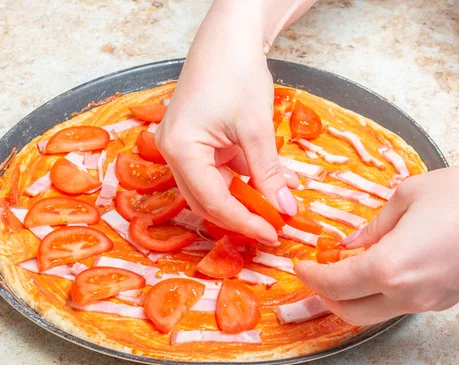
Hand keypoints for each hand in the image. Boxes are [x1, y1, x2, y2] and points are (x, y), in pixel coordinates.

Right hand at [155, 0, 313, 242]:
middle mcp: (174, 152)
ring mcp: (184, 146)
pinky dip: (246, 176)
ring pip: (215, 187)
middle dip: (244, 214)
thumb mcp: (256, 128)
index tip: (272, 233)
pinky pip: (221, 169)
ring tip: (280, 202)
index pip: (213, 201)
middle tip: (274, 226)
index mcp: (180, 150)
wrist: (228, 36)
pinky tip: (274, 180)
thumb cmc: (235, 72)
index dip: (245, 221)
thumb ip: (268, 173)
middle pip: (208, 199)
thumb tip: (284, 208)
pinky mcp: (197, 140)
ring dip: (248, 195)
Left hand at [295, 161, 458, 324]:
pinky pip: (399, 305)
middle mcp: (408, 294)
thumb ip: (373, 226)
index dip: (311, 277)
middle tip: (315, 274)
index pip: (335, 284)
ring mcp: (429, 302)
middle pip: (350, 311)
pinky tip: (376, 269)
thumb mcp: (408, 197)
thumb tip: (351, 243)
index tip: (300, 267)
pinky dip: (377, 294)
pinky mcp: (446, 300)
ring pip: (374, 314)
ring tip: (342, 271)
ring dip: (351, 298)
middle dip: (325, 296)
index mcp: (390, 267)